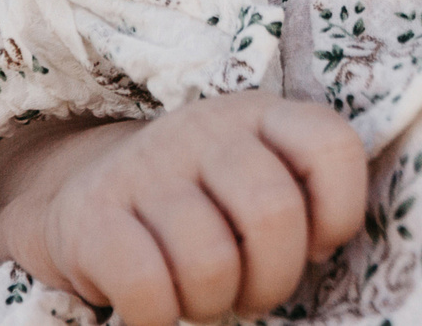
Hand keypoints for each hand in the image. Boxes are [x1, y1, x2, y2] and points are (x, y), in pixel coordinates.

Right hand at [0, 90, 366, 325]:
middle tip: (252, 293)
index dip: (340, 213)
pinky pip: (148, 289)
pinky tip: (157, 306)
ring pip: (212, 263)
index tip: (317, 245)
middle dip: (274, 279)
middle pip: (275, 215)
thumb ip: (300, 195)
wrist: (81, 199)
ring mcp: (146, 167)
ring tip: (201, 295)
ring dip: (213, 303)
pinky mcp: (92, 216)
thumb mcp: (253, 178)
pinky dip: (160, 317)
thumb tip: (320, 245)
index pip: (332, 146)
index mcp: (260, 114)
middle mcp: (205, 128)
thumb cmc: (196, 204)